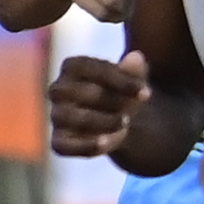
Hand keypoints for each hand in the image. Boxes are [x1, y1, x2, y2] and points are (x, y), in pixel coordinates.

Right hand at [46, 48, 147, 162]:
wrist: (122, 121)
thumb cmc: (123, 92)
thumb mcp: (133, 79)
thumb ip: (134, 69)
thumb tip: (136, 58)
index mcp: (72, 68)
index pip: (87, 67)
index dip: (118, 79)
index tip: (146, 92)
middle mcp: (58, 90)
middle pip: (76, 92)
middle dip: (108, 100)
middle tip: (132, 109)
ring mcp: (57, 116)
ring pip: (68, 118)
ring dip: (100, 121)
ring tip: (125, 123)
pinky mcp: (59, 141)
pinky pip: (62, 145)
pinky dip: (84, 146)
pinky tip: (106, 143)